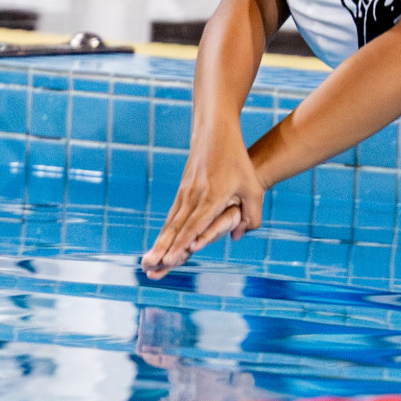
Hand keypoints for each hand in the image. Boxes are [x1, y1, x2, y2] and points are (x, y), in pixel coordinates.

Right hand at [141, 140, 265, 278]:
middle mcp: (195, 196)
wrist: (215, 132)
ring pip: (171, 223)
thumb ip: (251, 215)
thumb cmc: (238, 161)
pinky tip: (158, 245)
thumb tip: (237, 237)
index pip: (195, 225)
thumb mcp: (253, 188)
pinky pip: (172, 215)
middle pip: (177, 228)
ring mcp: (185, 192)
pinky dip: (164, 232)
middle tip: (148, 267)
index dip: (183, 244)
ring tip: (147, 262)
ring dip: (159, 244)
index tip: (170, 260)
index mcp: (213, 196)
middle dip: (163, 250)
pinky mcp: (182, 190)